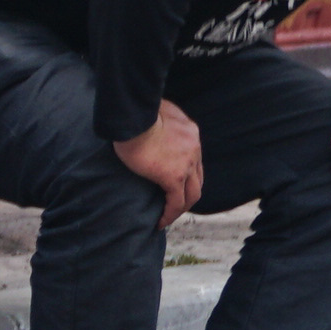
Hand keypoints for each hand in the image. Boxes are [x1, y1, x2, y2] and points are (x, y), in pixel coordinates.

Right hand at [117, 100, 203, 221]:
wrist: (133, 115)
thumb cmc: (137, 108)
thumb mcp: (157, 108)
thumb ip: (162, 118)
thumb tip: (153, 120)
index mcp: (190, 132)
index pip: (193, 158)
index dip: (186, 171)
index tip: (175, 181)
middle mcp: (194, 149)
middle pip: (197, 178)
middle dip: (188, 192)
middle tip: (175, 201)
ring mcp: (186, 164)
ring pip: (192, 193)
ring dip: (182, 205)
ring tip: (168, 215)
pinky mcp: (173, 176)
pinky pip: (176, 201)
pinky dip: (170, 213)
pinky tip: (160, 221)